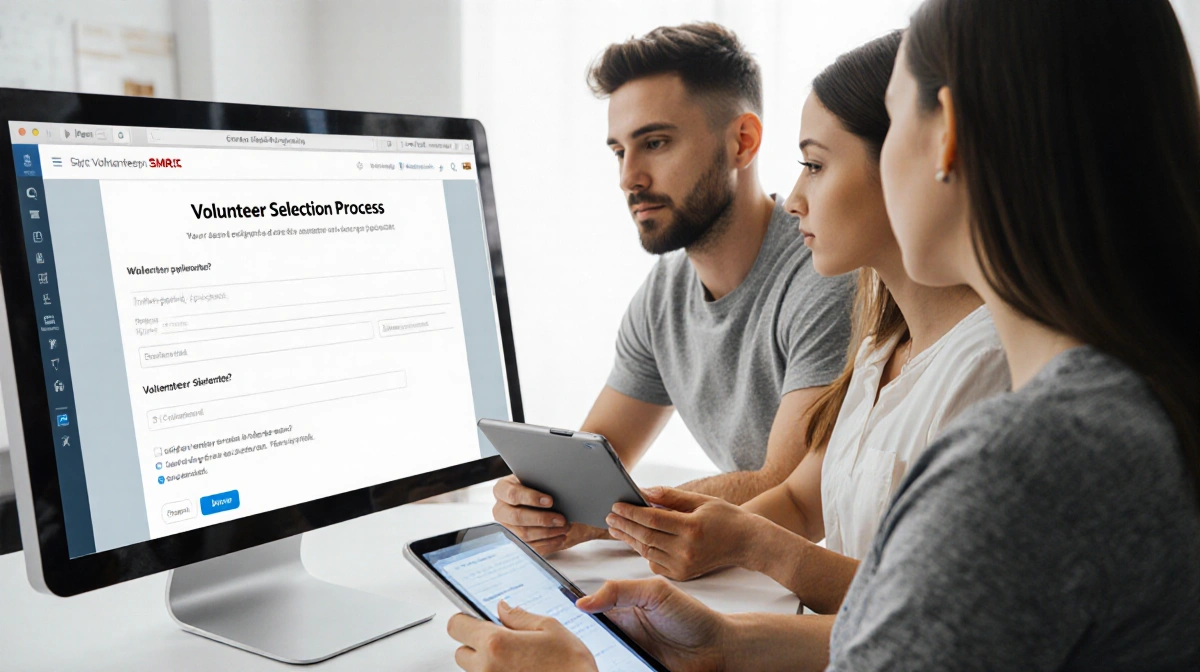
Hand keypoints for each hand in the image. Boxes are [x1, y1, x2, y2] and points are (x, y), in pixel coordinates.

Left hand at [446, 601, 597, 671]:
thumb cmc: (571, 667)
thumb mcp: (550, 628)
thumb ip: (520, 616)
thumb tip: (502, 608)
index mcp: (496, 643)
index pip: (456, 625)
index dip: (466, 619)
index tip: (476, 619)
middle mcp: (487, 668)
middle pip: (461, 651)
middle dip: (476, 644)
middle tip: (503, 641)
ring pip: (474, 670)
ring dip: (487, 662)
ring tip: (517, 659)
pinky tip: (520, 671)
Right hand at [492, 475, 605, 554]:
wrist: (535, 499)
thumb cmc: (536, 486)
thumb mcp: (535, 479)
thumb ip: (540, 481)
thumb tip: (559, 485)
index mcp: (502, 489)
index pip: (512, 494)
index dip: (531, 498)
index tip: (551, 500)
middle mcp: (500, 509)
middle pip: (517, 517)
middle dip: (541, 519)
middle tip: (561, 519)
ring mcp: (506, 527)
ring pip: (524, 535)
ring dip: (547, 532)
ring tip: (564, 527)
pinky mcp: (514, 541)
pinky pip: (530, 547)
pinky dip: (548, 543)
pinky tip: (560, 536)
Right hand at [577, 578, 727, 671]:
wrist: (718, 648)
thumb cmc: (691, 617)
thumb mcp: (655, 592)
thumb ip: (620, 590)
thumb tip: (584, 602)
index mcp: (621, 611)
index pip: (587, 613)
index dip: (572, 615)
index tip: (556, 616)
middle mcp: (621, 635)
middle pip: (588, 641)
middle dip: (578, 643)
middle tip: (570, 644)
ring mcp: (627, 657)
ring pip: (598, 661)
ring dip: (592, 661)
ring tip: (585, 662)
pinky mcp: (634, 671)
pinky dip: (609, 671)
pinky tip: (604, 669)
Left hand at [607, 486, 758, 579]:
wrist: (746, 543)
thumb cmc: (724, 517)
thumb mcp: (700, 500)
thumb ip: (670, 496)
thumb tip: (643, 491)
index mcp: (691, 528)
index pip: (652, 520)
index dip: (631, 512)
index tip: (615, 505)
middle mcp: (687, 550)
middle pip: (646, 537)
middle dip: (624, 525)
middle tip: (609, 516)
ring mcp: (684, 565)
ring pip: (647, 551)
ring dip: (629, 539)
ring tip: (616, 527)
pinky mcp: (683, 575)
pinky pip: (654, 563)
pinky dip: (643, 551)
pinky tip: (634, 540)